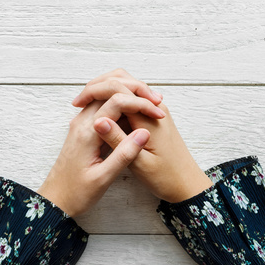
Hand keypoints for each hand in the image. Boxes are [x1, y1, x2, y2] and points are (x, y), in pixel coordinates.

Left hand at [36, 96, 155, 217]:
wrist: (55, 199)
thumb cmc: (77, 193)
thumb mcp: (103, 179)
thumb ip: (123, 155)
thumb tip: (144, 133)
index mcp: (87, 132)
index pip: (116, 101)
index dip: (140, 103)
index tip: (158, 113)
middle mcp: (82, 122)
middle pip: (108, 89)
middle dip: (135, 91)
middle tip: (156, 102)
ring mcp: (81, 123)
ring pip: (105, 94)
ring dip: (127, 94)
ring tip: (149, 104)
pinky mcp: (84, 128)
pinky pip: (102, 106)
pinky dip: (120, 103)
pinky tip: (134, 112)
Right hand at [74, 69, 213, 202]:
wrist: (187, 184)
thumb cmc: (166, 177)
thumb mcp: (139, 164)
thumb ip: (118, 140)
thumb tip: (98, 119)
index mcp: (149, 116)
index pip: (118, 89)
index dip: (94, 92)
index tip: (77, 105)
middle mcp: (153, 106)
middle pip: (122, 80)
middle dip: (97, 86)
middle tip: (78, 102)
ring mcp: (153, 109)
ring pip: (125, 87)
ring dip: (104, 91)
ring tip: (84, 105)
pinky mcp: (151, 116)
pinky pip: (129, 99)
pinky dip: (112, 100)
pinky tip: (99, 112)